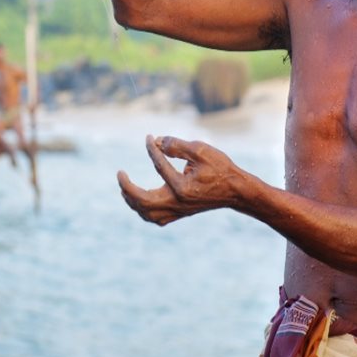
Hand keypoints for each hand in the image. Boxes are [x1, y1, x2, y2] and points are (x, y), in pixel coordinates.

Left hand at [117, 134, 242, 225]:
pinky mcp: (180, 213)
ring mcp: (178, 211)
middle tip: (120, 173)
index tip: (149, 138)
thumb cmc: (220, 168)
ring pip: (147, 213)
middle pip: (143, 201)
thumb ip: (177, 145)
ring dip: (132, 201)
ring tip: (125, 186)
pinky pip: (156, 218)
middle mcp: (177, 202)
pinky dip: (143, 210)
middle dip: (127, 187)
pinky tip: (140, 200)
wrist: (235, 190)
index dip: (152, 150)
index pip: (159, 166)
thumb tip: (157, 141)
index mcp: (182, 187)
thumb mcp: (201, 150)